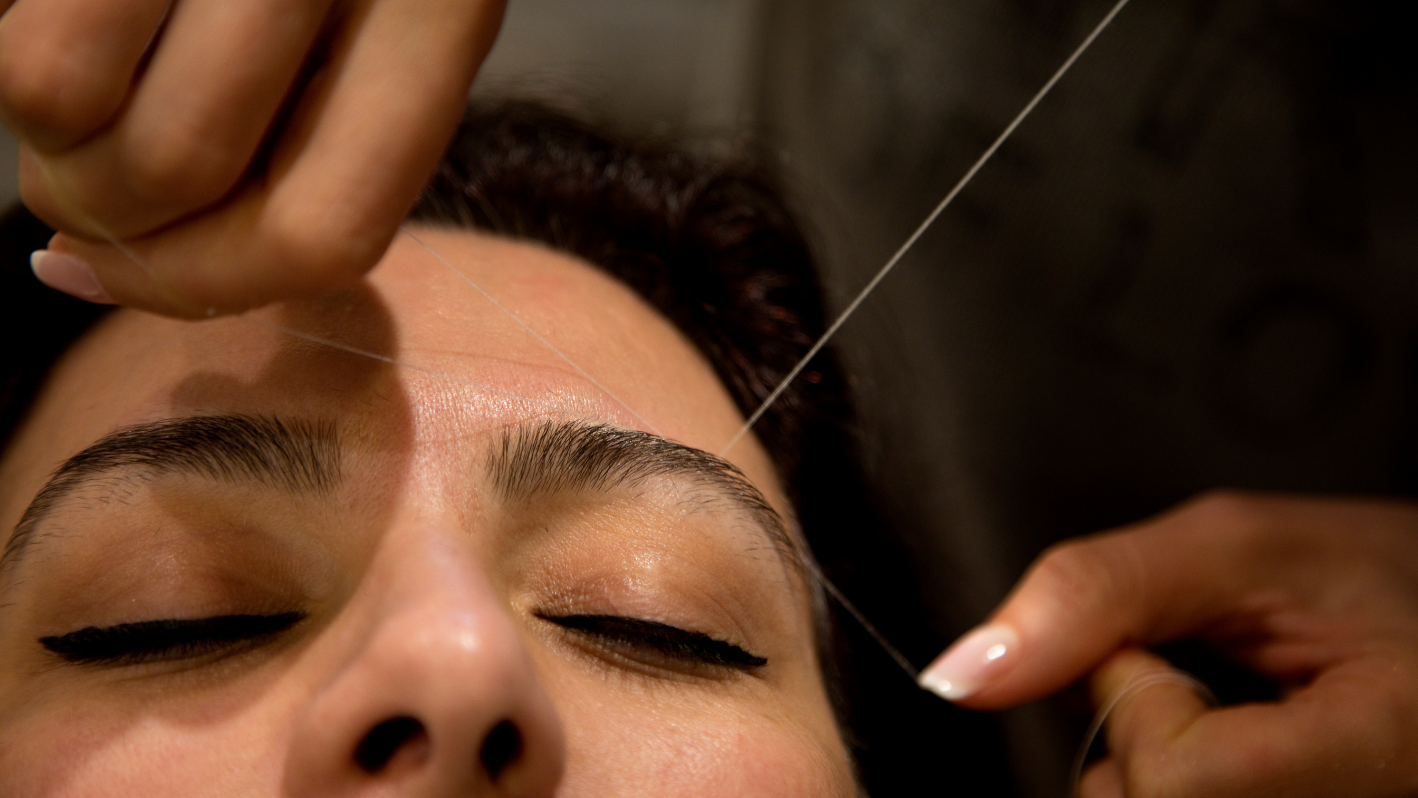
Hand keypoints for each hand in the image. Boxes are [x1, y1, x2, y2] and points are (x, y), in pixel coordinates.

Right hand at [0, 0, 505, 315]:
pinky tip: (45, 16)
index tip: (109, 279)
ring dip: (43, 134)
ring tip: (72, 85)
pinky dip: (6, 42)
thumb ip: (298, 151)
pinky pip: (21, 32)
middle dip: (99, 216)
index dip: (203, 290)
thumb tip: (90, 270)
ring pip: (62, 101)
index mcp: (442, 18)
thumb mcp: (379, 29)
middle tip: (75, 183)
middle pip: (180, 174)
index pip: (325, 233)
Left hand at [920, 491, 1417, 796]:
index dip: (1137, 700)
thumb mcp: (1244, 550)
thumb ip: (1097, 595)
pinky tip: (1218, 760)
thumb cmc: (1383, 581)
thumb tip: (962, 676)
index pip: (1175, 780)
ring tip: (1222, 722)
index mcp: (1387, 758)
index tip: (1164, 648)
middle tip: (1196, 685)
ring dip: (1144, 772)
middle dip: (1129, 740)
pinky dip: (1165, 790)